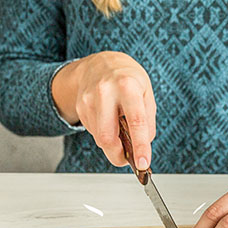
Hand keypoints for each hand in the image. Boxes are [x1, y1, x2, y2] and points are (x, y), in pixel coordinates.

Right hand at [52, 51, 155, 169]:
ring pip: (100, 138)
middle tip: (128, 159)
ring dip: (112, 143)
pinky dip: (104, 134)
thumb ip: (147, 120)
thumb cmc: (127, 79)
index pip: (135, 122)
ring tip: (120, 130)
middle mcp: (105, 91)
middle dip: (118, 155)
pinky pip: (93, 132)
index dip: (140, 146)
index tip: (143, 163)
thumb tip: (143, 147)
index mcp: (127, 85)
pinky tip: (108, 121)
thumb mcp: (146, 93)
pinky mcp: (80, 107)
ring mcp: (89, 99)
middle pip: (107, 137)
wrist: (100, 63)